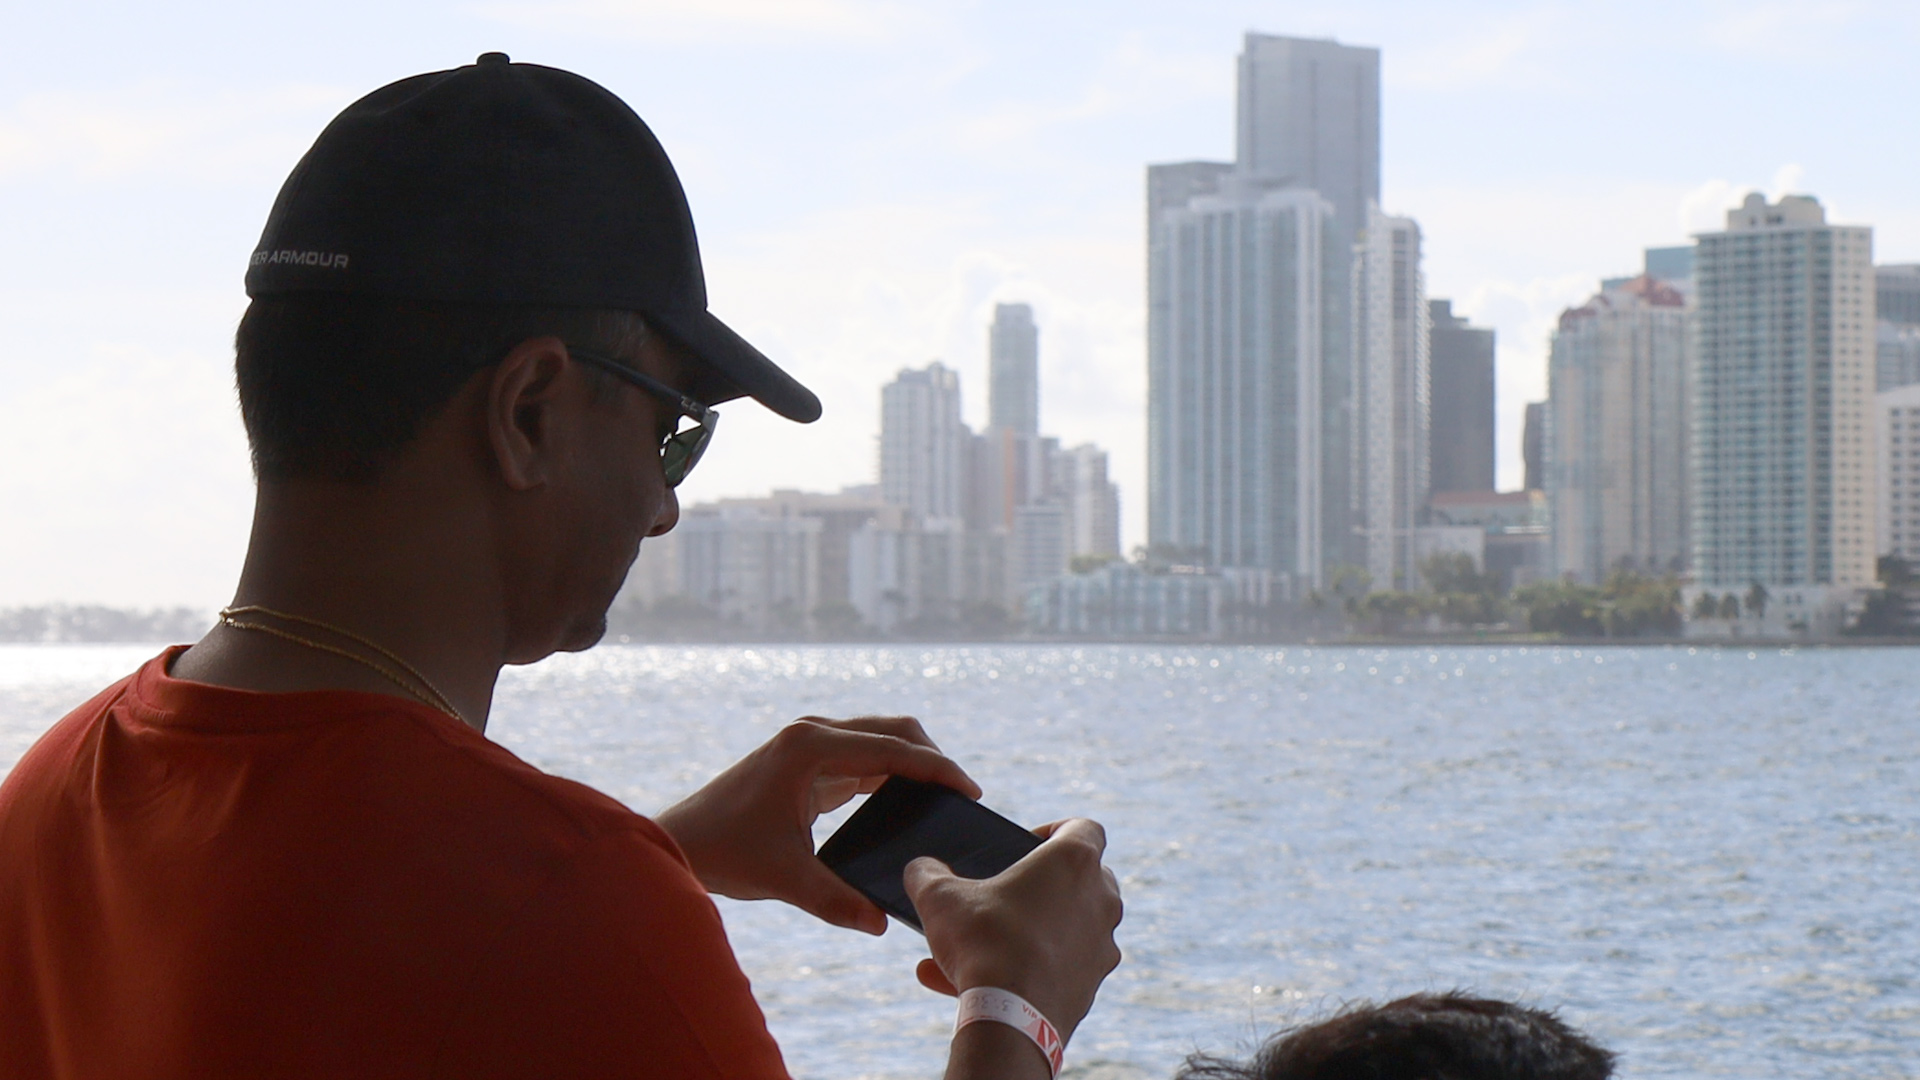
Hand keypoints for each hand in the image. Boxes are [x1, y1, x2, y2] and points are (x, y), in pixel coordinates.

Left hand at [655, 716, 978, 933]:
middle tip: (963, 796)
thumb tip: (880, 923)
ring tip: (944, 801)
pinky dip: (890, 774)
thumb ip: (835, 900)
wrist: (676, 843)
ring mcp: (808, 745)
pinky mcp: (805, 762)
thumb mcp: (784, 878)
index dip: (937, 769)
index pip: (892, 749)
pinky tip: (907, 804)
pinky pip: (862, 759)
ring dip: (912, 763)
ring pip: (879, 740)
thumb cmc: (723, 852)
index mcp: (810, 748)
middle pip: (892, 730)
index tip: (971, 791)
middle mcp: (811, 734)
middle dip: (931, 758)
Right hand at [904, 818, 1122, 1043]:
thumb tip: (920, 869)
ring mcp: (1102, 944)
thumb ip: (927, 873)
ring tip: (973, 952)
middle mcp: (1101, 899)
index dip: (1054, 831)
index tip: (1025, 846)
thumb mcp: (940, 898)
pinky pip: (1057, 968)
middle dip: (1044, 885)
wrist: (1010, 1018)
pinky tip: (978, 985)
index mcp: (1075, 861)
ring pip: (1067, 928)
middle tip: (1004, 896)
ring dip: (1027, 933)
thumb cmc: (983, 943)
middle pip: (1082, 878)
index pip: (1084, 827)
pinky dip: (1027, 970)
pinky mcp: (1093, 983)